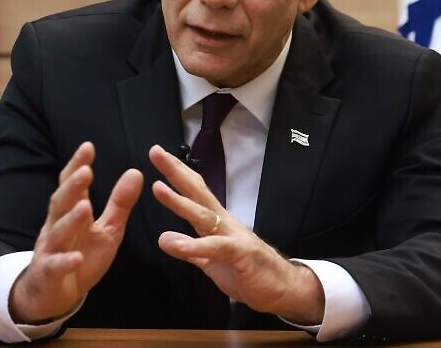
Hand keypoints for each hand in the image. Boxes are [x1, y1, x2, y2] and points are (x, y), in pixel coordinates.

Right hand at [10, 142, 143, 323]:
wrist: (53, 294)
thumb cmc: (81, 254)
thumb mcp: (107, 229)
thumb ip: (120, 203)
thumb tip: (136, 171)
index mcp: (71, 212)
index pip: (72, 185)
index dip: (78, 166)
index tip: (88, 147)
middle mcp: (56, 226)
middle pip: (61, 203)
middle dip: (72, 187)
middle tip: (85, 171)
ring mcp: (50, 249)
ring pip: (58, 232)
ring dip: (70, 220)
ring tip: (84, 207)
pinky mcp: (48, 273)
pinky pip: (56, 267)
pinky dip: (65, 262)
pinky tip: (76, 258)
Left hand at [148, 145, 324, 324]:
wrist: (284, 288)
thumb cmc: (248, 271)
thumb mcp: (211, 261)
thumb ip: (189, 249)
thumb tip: (163, 238)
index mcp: (216, 222)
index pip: (194, 191)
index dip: (176, 173)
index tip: (157, 154)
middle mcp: (224, 223)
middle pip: (197, 193)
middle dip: (176, 172)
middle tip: (155, 152)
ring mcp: (233, 236)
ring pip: (204, 215)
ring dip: (180, 202)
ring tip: (157, 188)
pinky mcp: (241, 254)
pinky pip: (215, 248)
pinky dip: (193, 245)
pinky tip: (174, 243)